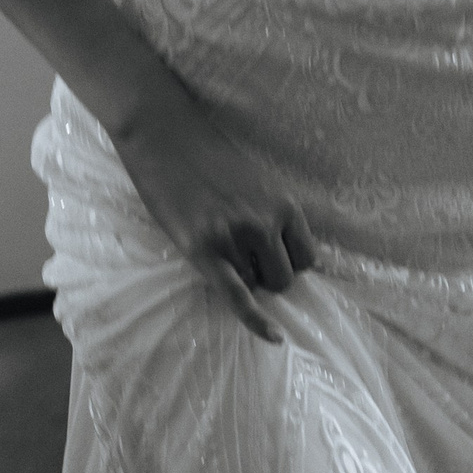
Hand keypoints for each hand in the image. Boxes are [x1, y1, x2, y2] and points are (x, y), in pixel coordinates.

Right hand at [111, 81, 316, 341]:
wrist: (164, 134)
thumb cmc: (207, 156)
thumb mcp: (254, 182)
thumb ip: (269, 215)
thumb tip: (275, 252)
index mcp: (283, 204)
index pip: (307, 258)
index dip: (288, 264)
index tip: (272, 260)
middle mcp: (266, 223)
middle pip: (283, 279)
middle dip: (266, 276)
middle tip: (239, 257)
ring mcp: (236, 238)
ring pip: (255, 287)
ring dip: (241, 279)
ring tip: (216, 251)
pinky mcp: (204, 249)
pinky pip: (237, 296)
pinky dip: (256, 320)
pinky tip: (273, 337)